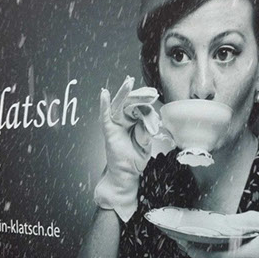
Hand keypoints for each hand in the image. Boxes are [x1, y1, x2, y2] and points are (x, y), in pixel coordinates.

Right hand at [94, 76, 159, 221]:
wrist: (127, 174)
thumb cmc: (136, 159)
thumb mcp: (146, 143)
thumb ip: (146, 131)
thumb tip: (148, 119)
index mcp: (135, 121)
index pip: (141, 107)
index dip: (148, 102)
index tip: (155, 97)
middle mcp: (125, 120)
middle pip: (131, 102)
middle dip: (140, 95)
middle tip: (150, 92)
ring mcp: (116, 124)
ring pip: (120, 105)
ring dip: (124, 93)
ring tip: (128, 82)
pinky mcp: (109, 131)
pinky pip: (105, 116)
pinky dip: (104, 105)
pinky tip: (104, 94)